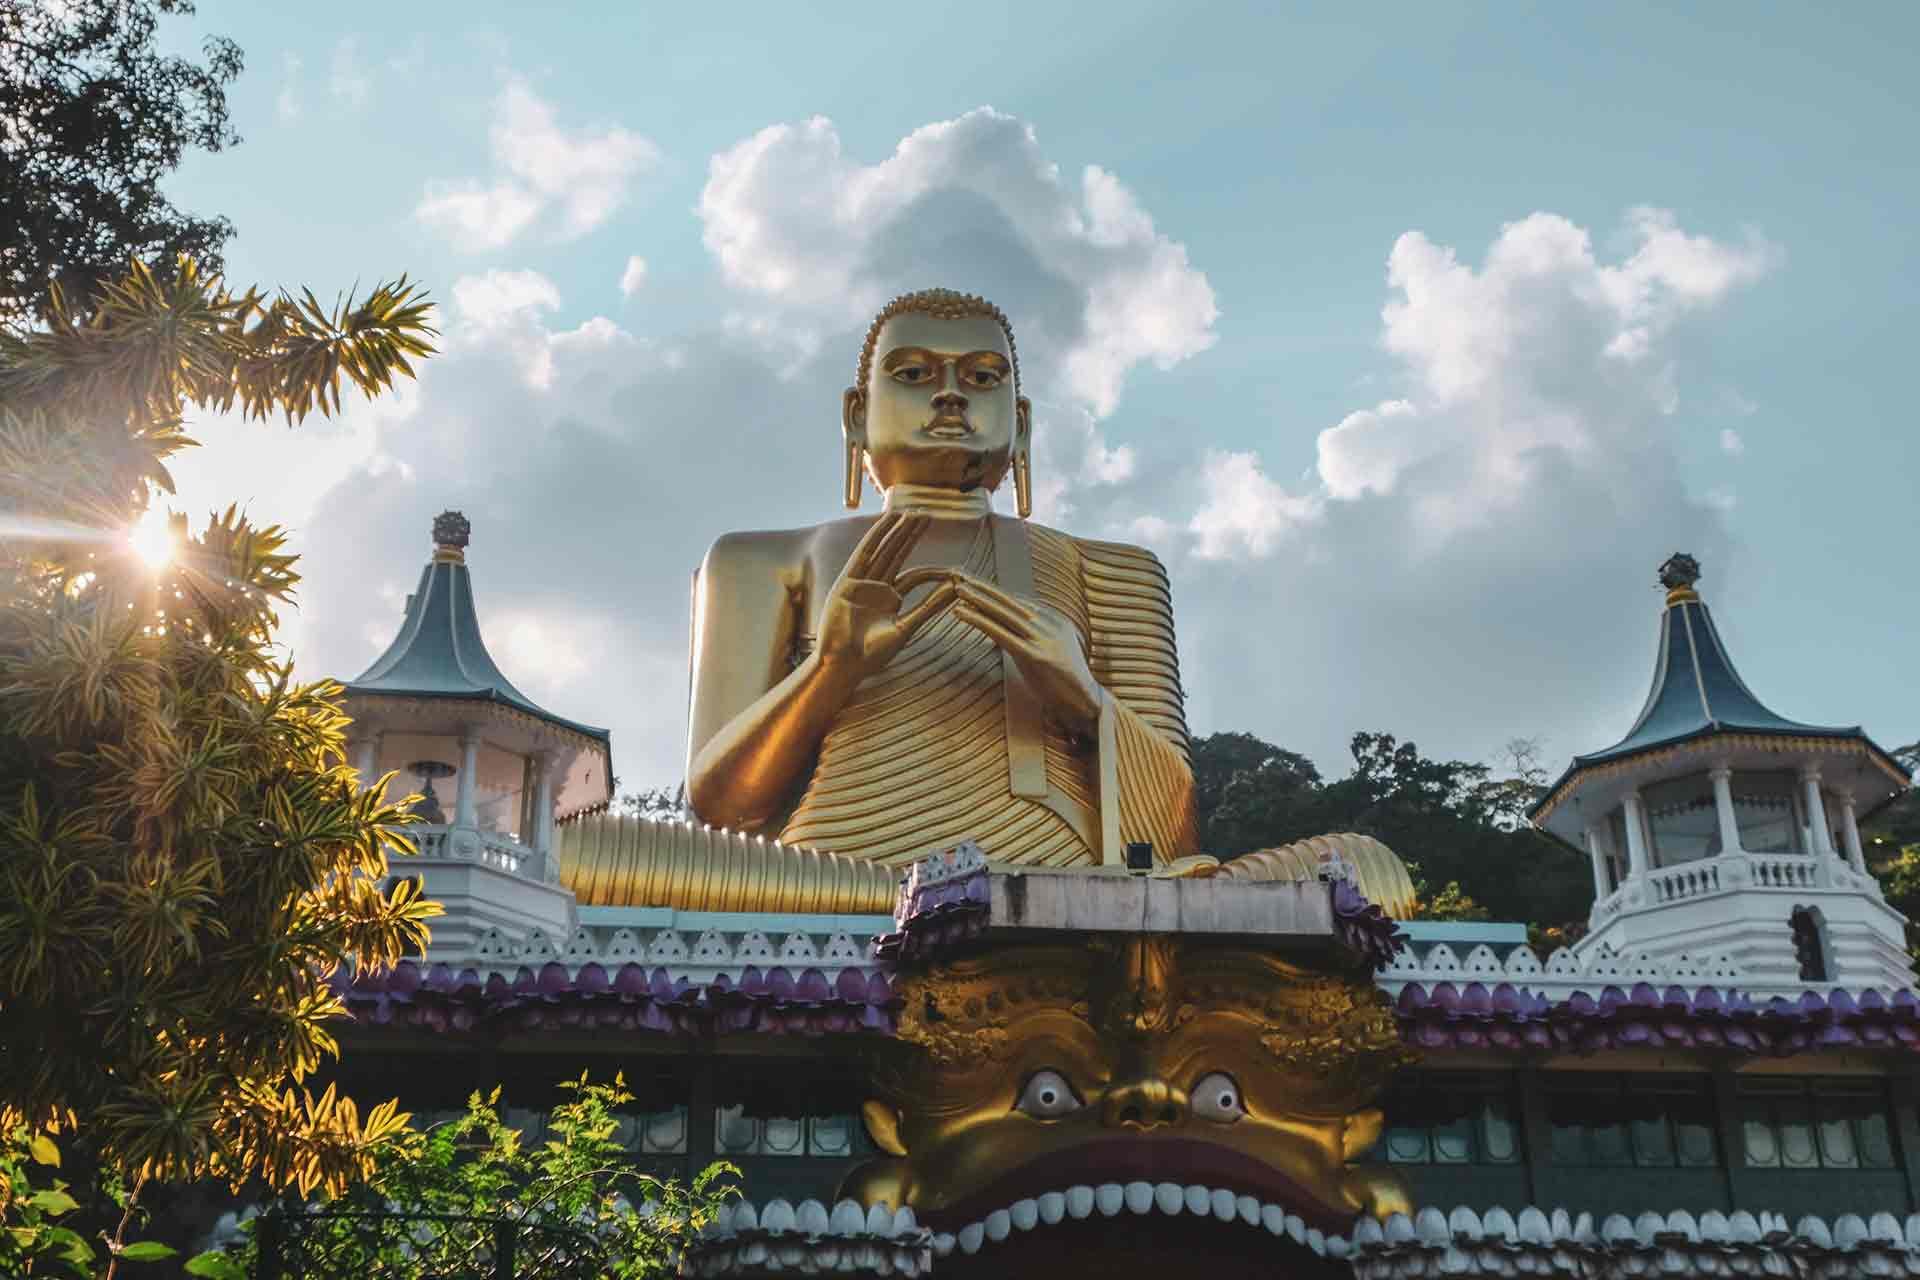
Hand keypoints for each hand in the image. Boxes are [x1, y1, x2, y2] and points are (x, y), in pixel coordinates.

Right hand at [815, 512, 955, 678]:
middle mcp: (876, 588)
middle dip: (911, 536)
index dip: (932, 569)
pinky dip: (876, 536)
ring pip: (883, 550)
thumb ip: (928, 608)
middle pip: (897, 555)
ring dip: (897, 531)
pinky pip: (864, 554)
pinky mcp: (848, 582)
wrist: (844, 664)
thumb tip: (953, 591)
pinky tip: (887, 522)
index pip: (914, 576)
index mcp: (890, 600)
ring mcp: (861, 583)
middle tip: (927, 515)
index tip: (953, 567)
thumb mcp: (906, 628)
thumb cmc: (872, 655)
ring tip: (912, 514)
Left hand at [897, 567, 1102, 732]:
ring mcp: (1042, 638)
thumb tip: (1002, 631)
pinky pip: (1001, 633)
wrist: (1086, 702)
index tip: (974, 581)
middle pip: (1009, 601)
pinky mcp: (1034, 655)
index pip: (1018, 601)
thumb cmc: (1064, 682)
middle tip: (961, 575)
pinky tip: (961, 612)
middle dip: (983, 588)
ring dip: (978, 599)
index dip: (994, 591)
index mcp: (1053, 619)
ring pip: (1003, 613)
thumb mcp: (1050, 651)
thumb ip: (1031, 637)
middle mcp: (1048, 623)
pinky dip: (979, 620)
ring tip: (957, 588)